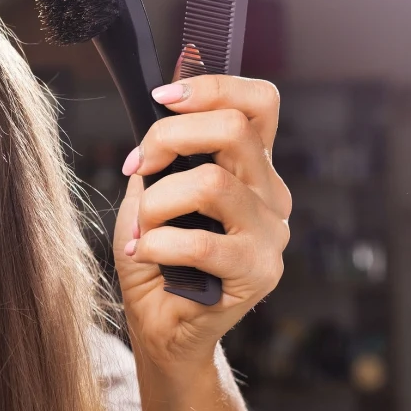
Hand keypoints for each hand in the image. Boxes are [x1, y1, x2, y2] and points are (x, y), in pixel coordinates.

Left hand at [113, 48, 290, 376]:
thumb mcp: (151, 192)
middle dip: (168, 137)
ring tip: (143, 228)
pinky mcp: (259, 272)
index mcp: (251, 166)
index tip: (162, 99)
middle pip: (234, 129)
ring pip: (211, 183)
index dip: (212, 87)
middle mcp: (271, 193)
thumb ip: (164, 155)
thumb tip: (163, 108)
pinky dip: (159, 244)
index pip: (259, 102)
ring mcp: (271, 233)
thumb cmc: (156, 256)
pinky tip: (146, 255)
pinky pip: (201, 241)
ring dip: (157, 203)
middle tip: (138, 167)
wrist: (161, 324)